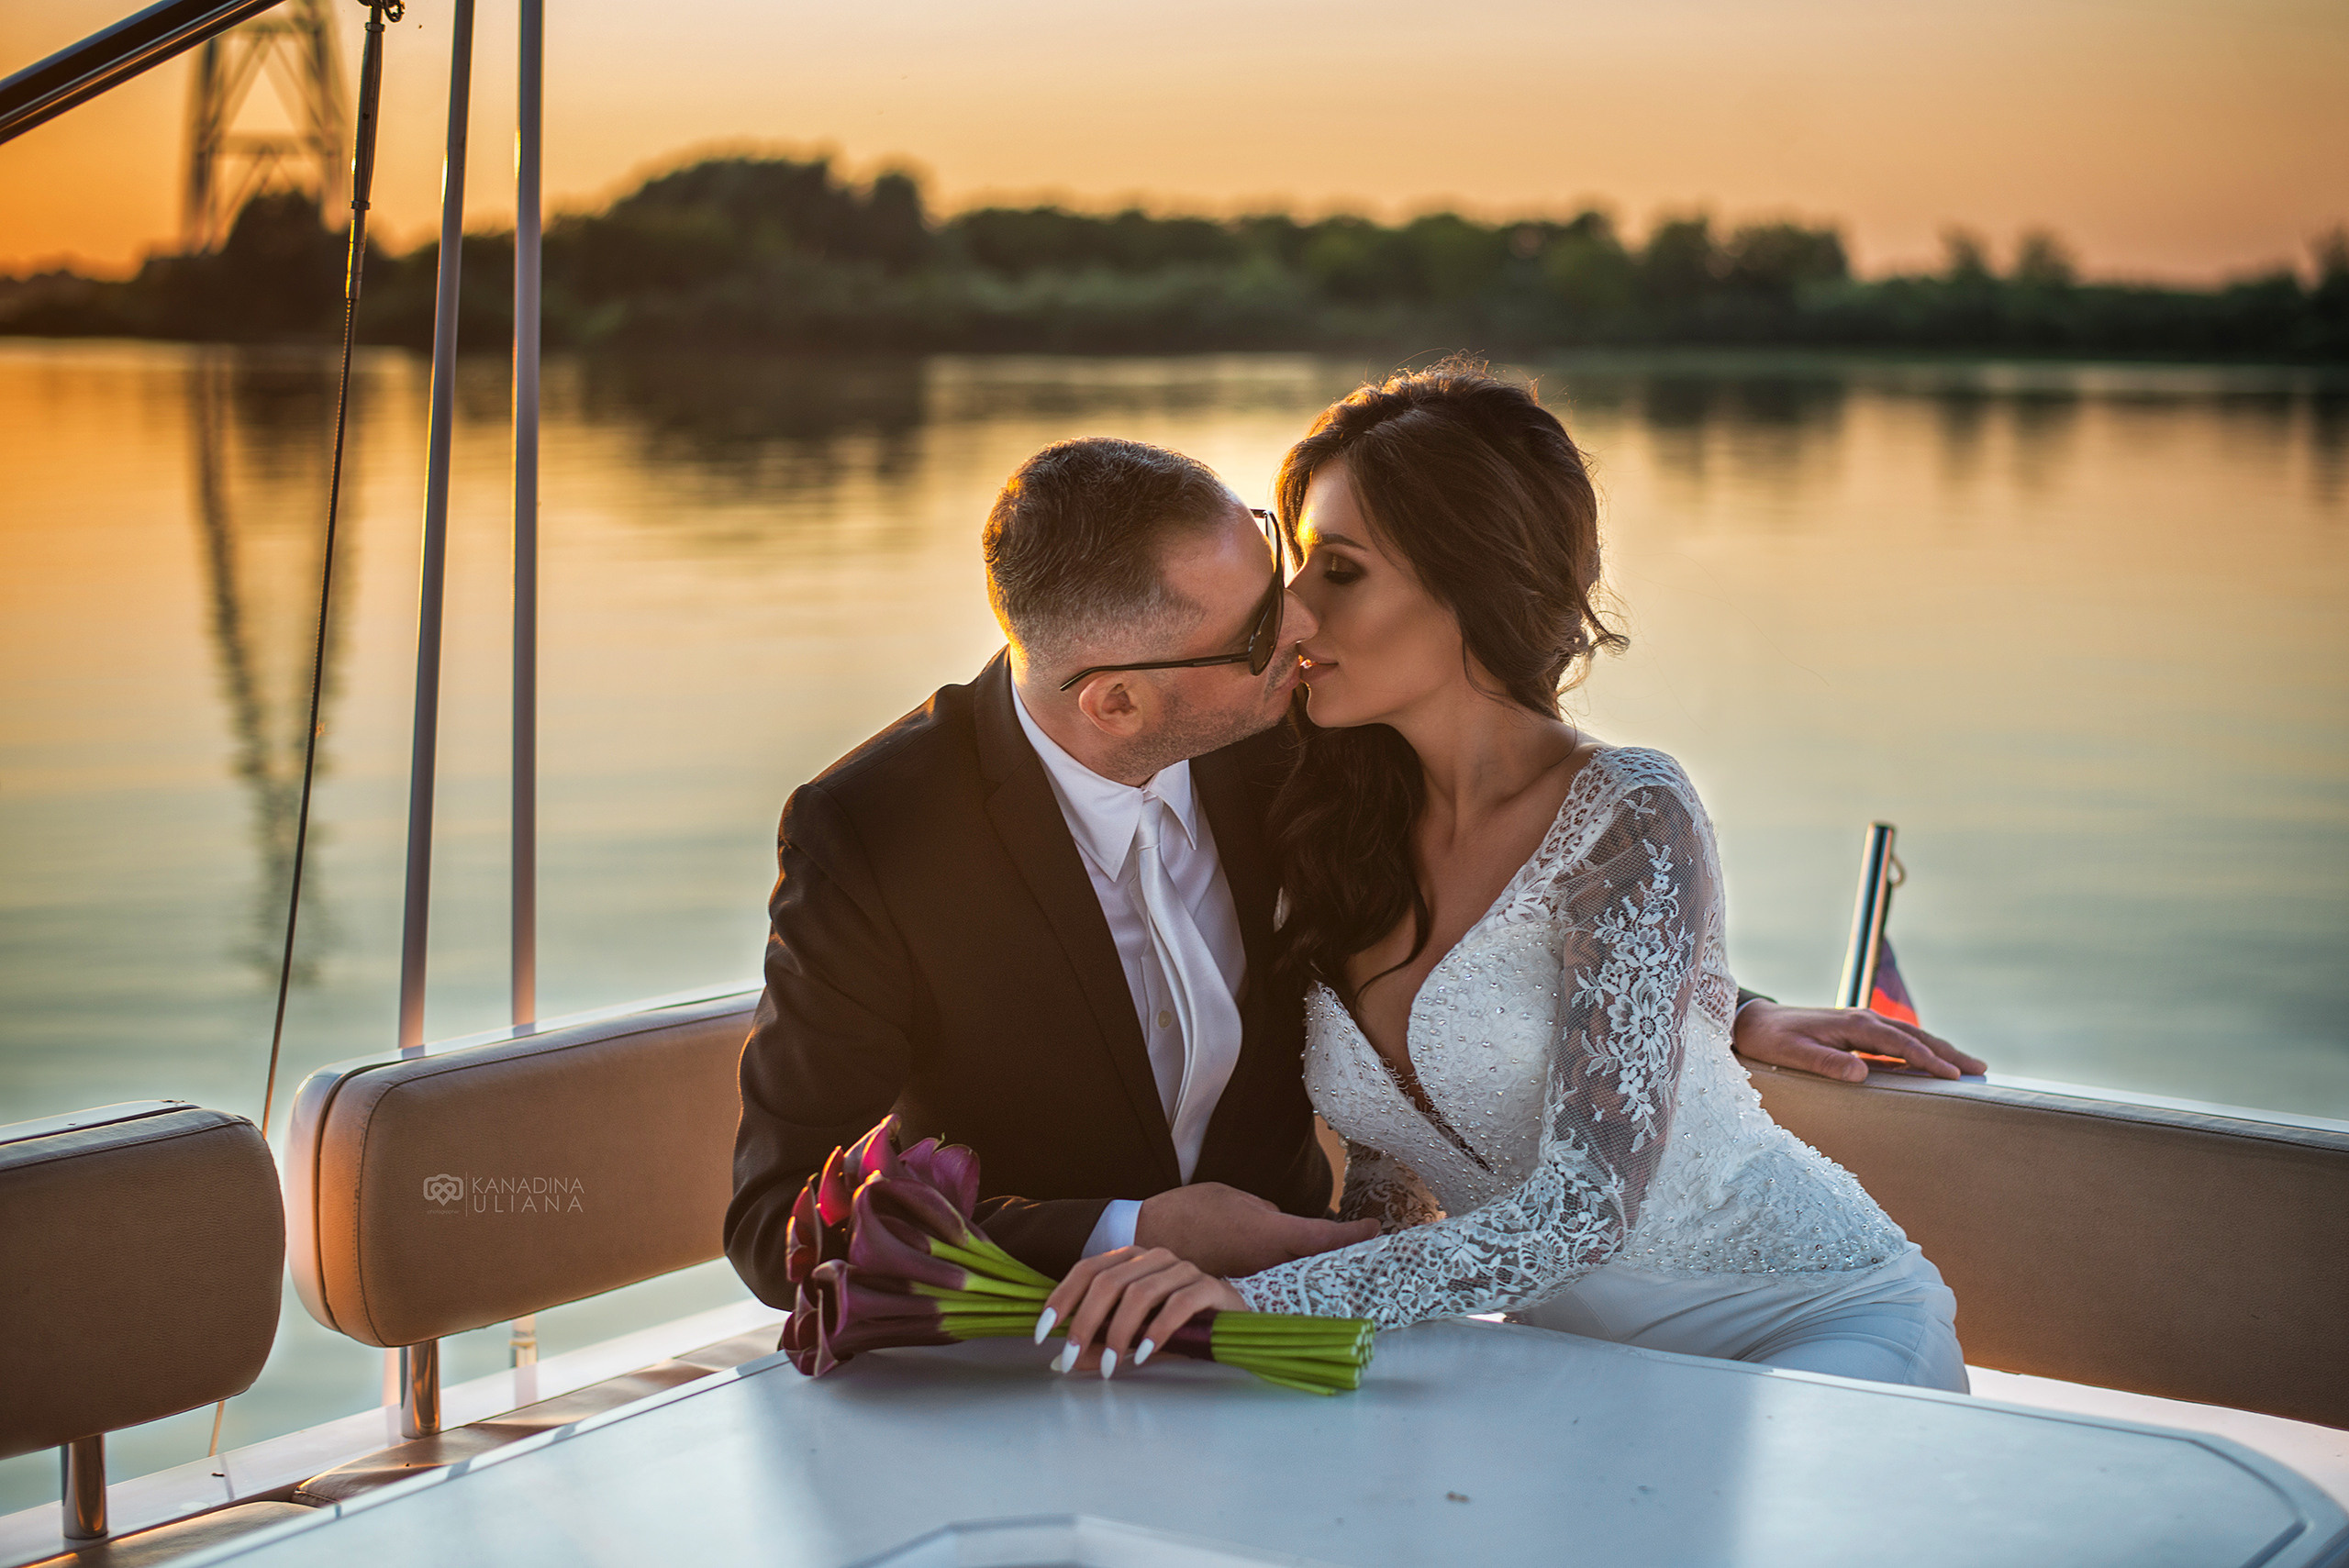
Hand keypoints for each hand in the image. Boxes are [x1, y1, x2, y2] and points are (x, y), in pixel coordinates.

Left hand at [1041, 1246, 1247, 1376]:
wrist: (1232, 1322)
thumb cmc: (1177, 1327)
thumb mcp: (1132, 1337)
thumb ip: (1100, 1346)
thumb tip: (1061, 1362)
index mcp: (1129, 1259)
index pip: (1086, 1270)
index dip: (1061, 1299)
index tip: (1042, 1333)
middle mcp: (1154, 1257)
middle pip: (1109, 1282)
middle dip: (1085, 1323)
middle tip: (1072, 1359)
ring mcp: (1183, 1269)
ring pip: (1140, 1293)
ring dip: (1120, 1333)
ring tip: (1111, 1366)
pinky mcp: (1210, 1287)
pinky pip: (1179, 1304)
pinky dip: (1157, 1330)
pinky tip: (1144, 1355)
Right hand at [1134, 1182, 1377, 1276]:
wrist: (1148, 1238)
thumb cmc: (1189, 1210)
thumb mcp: (1235, 1198)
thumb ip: (1266, 1213)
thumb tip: (1284, 1224)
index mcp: (1269, 1233)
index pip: (1322, 1236)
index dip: (1352, 1235)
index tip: (1375, 1229)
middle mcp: (1267, 1262)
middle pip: (1316, 1262)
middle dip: (1341, 1255)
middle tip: (1366, 1246)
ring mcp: (1254, 1281)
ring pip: (1295, 1277)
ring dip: (1314, 1270)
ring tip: (1338, 1262)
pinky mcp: (1239, 1292)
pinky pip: (1269, 1285)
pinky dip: (1284, 1280)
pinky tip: (1293, 1275)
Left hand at [1732, 1000, 1985, 1081]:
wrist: (1751, 1021)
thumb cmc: (1770, 1040)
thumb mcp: (1792, 1054)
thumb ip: (1826, 1063)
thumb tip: (1862, 1073)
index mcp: (1853, 1025)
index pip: (1900, 1044)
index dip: (1928, 1060)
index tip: (1953, 1075)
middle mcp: (1862, 1020)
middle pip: (1914, 1036)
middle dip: (1947, 1052)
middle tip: (1980, 1069)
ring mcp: (1860, 1023)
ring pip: (1908, 1036)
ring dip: (1938, 1049)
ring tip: (1967, 1065)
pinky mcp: (1855, 1031)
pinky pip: (1895, 1040)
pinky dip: (1918, 1049)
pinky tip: (1929, 1062)